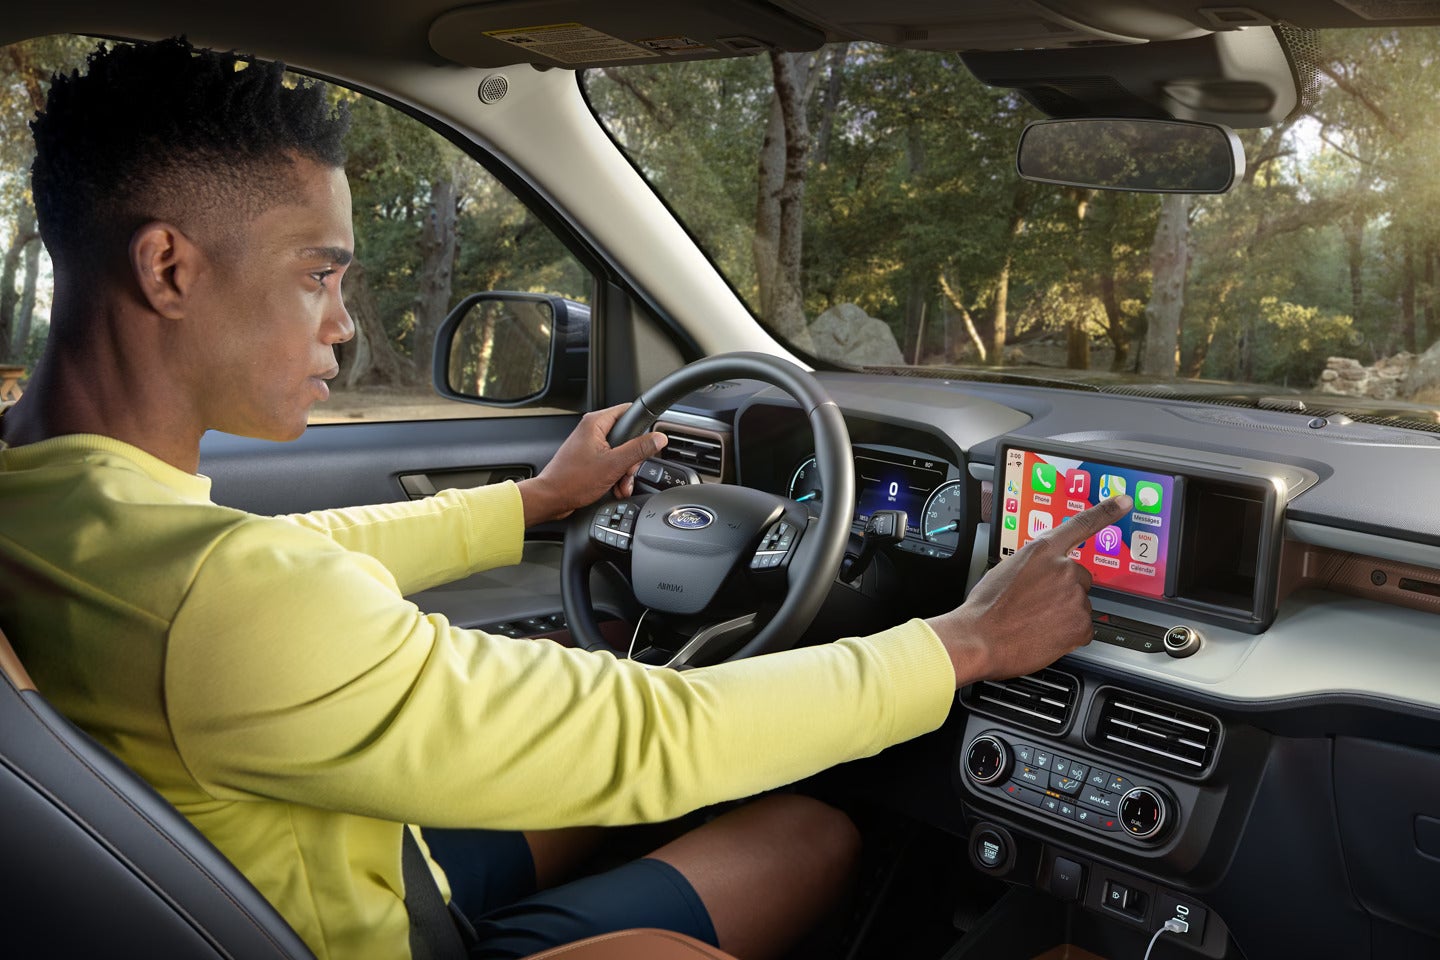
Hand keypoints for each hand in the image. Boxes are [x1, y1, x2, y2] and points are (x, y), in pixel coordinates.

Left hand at [517, 404, 667, 524]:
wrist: (551, 499)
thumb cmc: (572, 481)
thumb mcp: (613, 464)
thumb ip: (638, 449)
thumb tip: (658, 438)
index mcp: (596, 423)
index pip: (629, 411)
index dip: (642, 426)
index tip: (649, 441)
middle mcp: (592, 430)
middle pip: (627, 436)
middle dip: (632, 459)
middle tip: (627, 471)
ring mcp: (590, 445)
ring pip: (620, 453)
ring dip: (625, 471)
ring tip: (620, 484)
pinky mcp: (589, 459)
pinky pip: (611, 463)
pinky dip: (616, 476)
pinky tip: (615, 487)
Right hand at [926, 495, 1132, 685]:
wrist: (978, 638)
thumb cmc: (986, 608)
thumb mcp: (1006, 570)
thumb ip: (1034, 565)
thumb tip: (1044, 574)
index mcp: (1042, 550)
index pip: (1081, 524)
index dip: (1107, 511)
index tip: (1124, 502)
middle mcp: (1063, 569)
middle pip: (1080, 578)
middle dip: (1065, 591)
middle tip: (1038, 605)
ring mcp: (1074, 596)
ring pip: (1080, 605)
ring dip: (1064, 614)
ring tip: (1035, 621)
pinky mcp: (1080, 624)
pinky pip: (1084, 629)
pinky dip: (1069, 634)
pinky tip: (1046, 635)